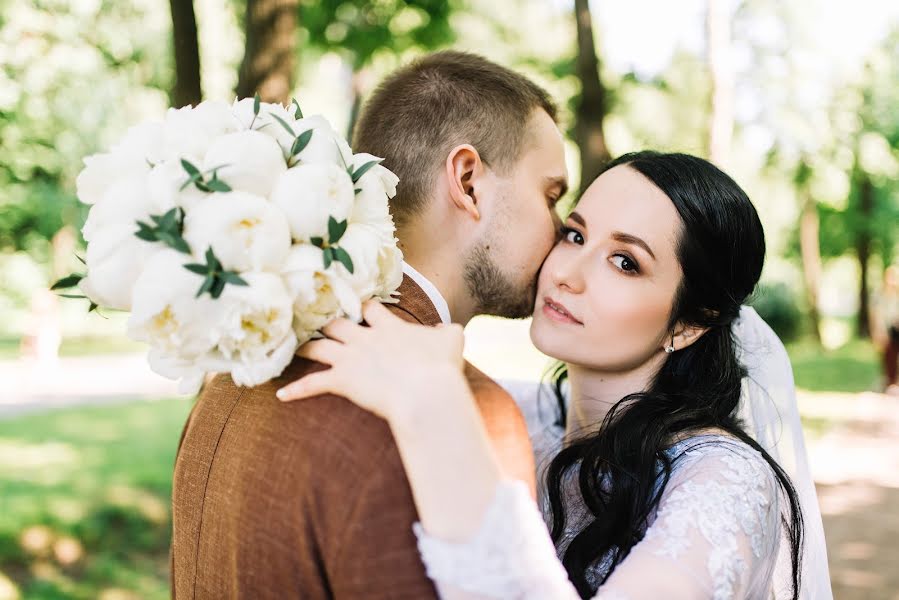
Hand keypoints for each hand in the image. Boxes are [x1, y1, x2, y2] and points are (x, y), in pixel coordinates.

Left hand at [276, 300, 466, 423]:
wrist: (426, 392)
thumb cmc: (441, 367)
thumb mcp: (453, 340)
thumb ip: (447, 330)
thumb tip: (445, 328)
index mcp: (389, 326)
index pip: (370, 308)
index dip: (364, 308)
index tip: (359, 309)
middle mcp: (365, 337)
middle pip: (337, 322)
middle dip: (327, 321)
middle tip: (315, 321)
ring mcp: (350, 358)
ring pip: (319, 347)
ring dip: (305, 347)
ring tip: (293, 348)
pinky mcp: (341, 380)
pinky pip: (312, 384)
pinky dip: (296, 390)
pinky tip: (281, 395)